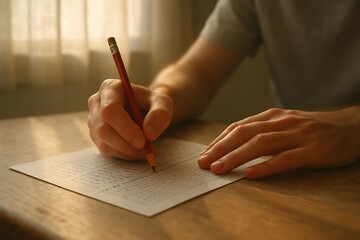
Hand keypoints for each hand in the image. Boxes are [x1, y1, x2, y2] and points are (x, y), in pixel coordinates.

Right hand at [87, 79, 172, 159]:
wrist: (146, 111)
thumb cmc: (152, 103)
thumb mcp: (163, 103)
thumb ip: (160, 113)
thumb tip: (149, 134)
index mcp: (110, 88)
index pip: (110, 110)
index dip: (124, 127)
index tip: (142, 141)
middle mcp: (97, 103)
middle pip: (103, 128)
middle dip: (126, 143)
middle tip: (147, 150)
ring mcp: (94, 121)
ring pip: (104, 143)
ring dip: (127, 151)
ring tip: (147, 150)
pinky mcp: (96, 136)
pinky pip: (107, 150)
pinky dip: (125, 155)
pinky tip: (138, 152)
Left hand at [198, 107, 359, 178]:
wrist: (350, 126)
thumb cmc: (310, 129)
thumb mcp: (283, 125)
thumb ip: (261, 132)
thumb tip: (233, 146)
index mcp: (272, 116)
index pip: (238, 127)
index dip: (219, 141)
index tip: (204, 154)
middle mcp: (281, 122)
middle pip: (244, 133)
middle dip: (221, 148)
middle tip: (203, 163)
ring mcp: (297, 134)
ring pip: (261, 144)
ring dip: (236, 157)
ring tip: (219, 169)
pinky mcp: (313, 149)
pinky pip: (286, 158)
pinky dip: (266, 167)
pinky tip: (250, 174)